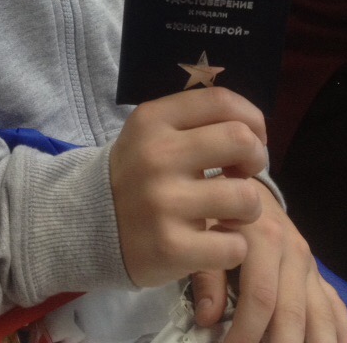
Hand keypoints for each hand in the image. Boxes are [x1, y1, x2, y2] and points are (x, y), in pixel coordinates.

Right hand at [110, 88, 267, 287]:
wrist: (89, 223)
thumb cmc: (138, 173)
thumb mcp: (152, 133)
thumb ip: (195, 121)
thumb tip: (252, 126)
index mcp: (153, 120)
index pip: (221, 100)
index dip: (252, 118)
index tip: (252, 138)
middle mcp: (157, 155)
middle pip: (241, 141)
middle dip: (256, 158)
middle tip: (242, 174)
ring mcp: (163, 202)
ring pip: (246, 197)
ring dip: (249, 209)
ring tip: (230, 212)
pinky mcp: (171, 247)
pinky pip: (234, 245)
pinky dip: (234, 246)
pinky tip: (215, 242)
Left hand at [191, 182, 346, 342]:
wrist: (247, 188)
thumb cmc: (222, 213)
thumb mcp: (206, 231)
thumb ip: (207, 274)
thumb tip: (208, 319)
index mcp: (265, 239)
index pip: (260, 298)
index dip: (245, 333)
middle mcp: (294, 254)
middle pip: (293, 314)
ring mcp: (311, 267)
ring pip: (321, 316)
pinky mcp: (319, 276)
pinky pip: (337, 309)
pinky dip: (342, 334)